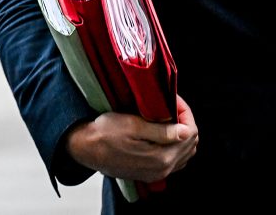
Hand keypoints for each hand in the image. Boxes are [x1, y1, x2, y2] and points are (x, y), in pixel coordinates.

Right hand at [64, 95, 198, 182]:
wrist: (85, 149)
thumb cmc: (104, 133)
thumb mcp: (131, 125)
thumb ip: (161, 131)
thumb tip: (186, 131)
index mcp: (161, 156)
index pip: (190, 132)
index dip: (185, 112)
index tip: (172, 100)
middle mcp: (163, 168)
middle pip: (190, 144)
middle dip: (185, 123)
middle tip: (171, 107)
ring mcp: (157, 173)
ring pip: (184, 154)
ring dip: (182, 136)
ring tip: (169, 120)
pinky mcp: (150, 174)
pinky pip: (174, 163)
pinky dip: (175, 148)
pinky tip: (163, 136)